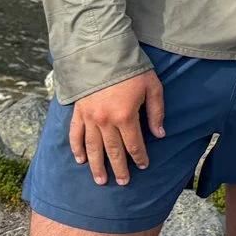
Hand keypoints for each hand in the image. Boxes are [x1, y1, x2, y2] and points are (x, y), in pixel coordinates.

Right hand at [68, 69, 165, 184]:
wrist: (103, 52)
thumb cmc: (132, 69)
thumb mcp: (152, 87)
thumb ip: (156, 113)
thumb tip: (160, 135)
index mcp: (126, 116)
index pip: (134, 145)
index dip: (139, 157)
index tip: (143, 166)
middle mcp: (105, 121)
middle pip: (113, 151)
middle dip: (119, 169)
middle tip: (123, 183)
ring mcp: (89, 118)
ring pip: (93, 148)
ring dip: (97, 166)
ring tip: (100, 180)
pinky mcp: (78, 111)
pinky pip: (75, 135)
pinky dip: (77, 148)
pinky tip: (80, 160)